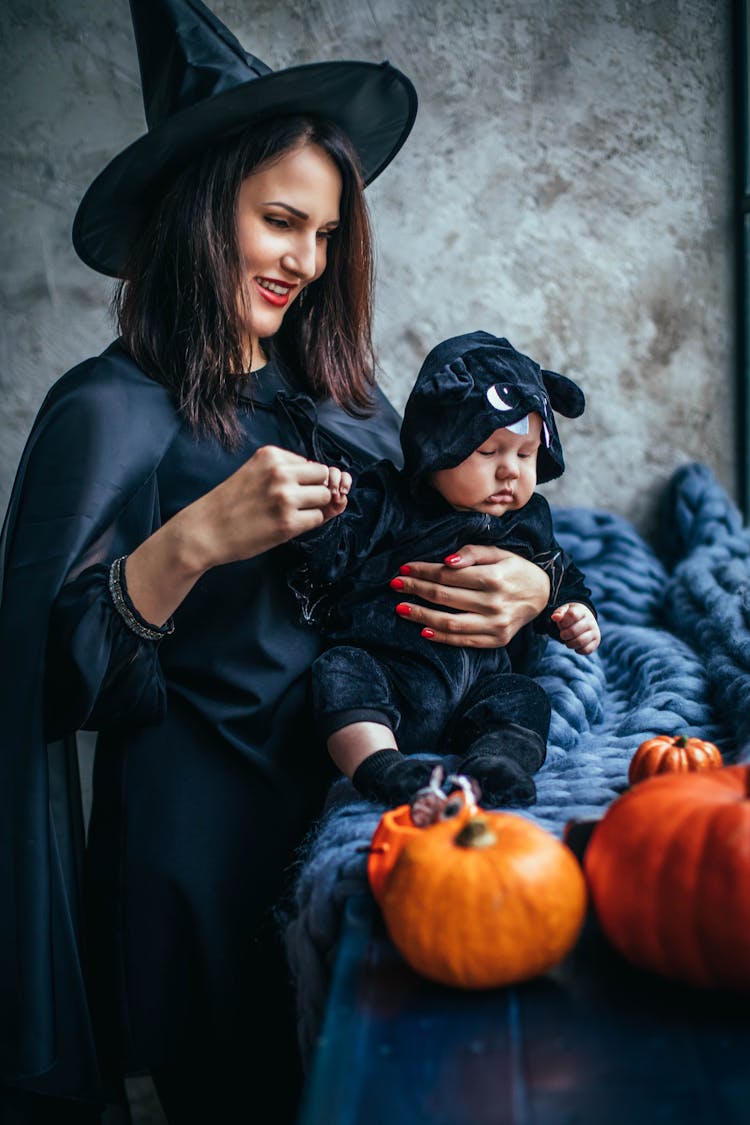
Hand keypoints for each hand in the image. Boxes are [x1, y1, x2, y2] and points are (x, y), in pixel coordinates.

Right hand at [187, 445, 346, 567]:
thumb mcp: (255, 474)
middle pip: (324, 476)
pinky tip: (287, 526)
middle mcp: (280, 472)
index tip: (289, 493)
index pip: (310, 464)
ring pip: (326, 497)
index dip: (306, 482)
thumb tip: (335, 485)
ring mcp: (285, 497)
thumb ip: (287, 473)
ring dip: (315, 508)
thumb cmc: (229, 504)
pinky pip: (318, 519)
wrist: (203, 531)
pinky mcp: (288, 523)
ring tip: (290, 515)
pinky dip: (308, 524)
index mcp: (271, 455)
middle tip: (296, 505)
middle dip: (317, 491)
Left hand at [392, 545, 550, 647]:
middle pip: (444, 596)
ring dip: (421, 616)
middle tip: (395, 585)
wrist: (543, 595)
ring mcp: (495, 624)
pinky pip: (464, 641)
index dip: (423, 571)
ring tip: (401, 608)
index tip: (403, 568)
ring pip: (450, 622)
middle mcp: (494, 602)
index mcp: (494, 577)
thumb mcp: (499, 552)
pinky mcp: (496, 640)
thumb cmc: (516, 570)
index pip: (448, 575)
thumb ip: (472, 553)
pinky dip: (441, 637)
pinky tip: (423, 630)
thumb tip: (446, 561)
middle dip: (416, 589)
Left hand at [551, 602, 600, 653]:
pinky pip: (586, 650)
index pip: (572, 615)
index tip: (562, 624)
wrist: (584, 619)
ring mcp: (594, 632)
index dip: (563, 622)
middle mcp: (590, 621)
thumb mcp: (564, 611)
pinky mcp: (596, 642)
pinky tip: (575, 645)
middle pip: (573, 631)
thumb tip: (555, 617)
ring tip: (568, 641)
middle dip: (564, 635)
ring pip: (580, 642)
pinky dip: (577, 650)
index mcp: (582, 611)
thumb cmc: (571, 616)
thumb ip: (559, 613)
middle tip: (563, 635)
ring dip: (569, 644)